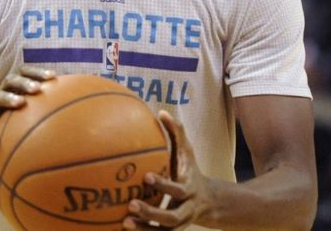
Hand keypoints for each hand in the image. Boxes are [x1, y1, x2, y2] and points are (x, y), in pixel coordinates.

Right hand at [0, 66, 55, 166]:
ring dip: (7, 98)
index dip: (37, 72)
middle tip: (37, 89)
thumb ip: (53, 112)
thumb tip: (85, 112)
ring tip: (20, 103)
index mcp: (15, 90)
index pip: (24, 73)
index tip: (53, 77)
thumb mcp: (35, 121)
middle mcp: (1, 95)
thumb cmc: (19, 130)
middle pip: (9, 81)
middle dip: (23, 82)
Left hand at [123, 111, 210, 229]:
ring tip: (124, 223)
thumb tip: (162, 111)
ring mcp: (179, 224)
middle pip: (171, 217)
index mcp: (189, 189)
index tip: (145, 176)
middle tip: (130, 204)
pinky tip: (122, 230)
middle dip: (151, 213)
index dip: (163, 185)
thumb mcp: (187, 152)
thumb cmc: (189, 170)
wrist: (208, 201)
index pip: (177, 190)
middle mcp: (186, 210)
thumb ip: (177, 133)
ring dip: (144, 230)